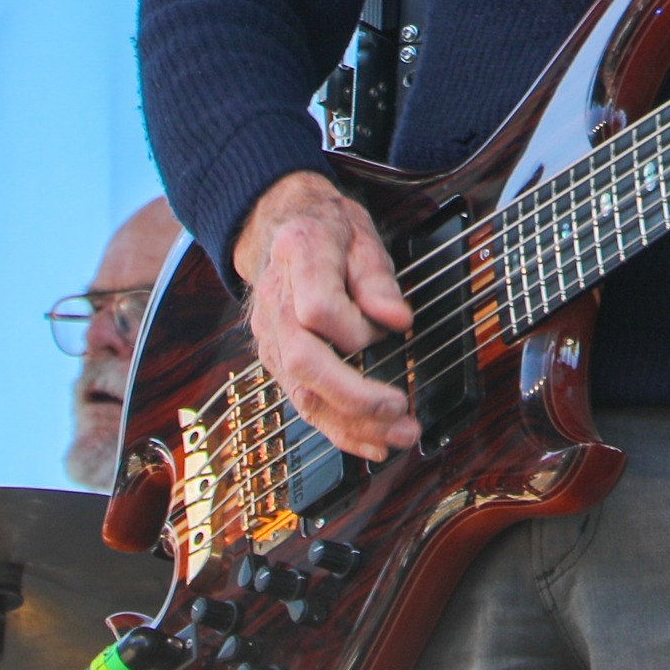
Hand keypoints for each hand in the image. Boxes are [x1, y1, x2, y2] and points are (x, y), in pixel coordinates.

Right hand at [232, 169, 418, 460]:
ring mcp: (269, 337)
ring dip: (351, 425)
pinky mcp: (275, 361)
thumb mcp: (362, 234)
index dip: (357, 328)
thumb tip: (398, 321)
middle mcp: (275, 305)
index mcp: (299, 259)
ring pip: (302, 394)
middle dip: (354, 396)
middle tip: (399, 410)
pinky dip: (338, 430)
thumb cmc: (327, 229)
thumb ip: (378, 278)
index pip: (318, 309)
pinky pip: (303, 403)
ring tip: (398, 437)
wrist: (280, 225)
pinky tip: (372, 444)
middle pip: (305, 362)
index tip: (397, 328)